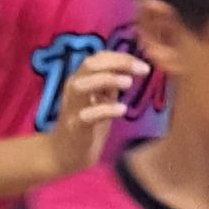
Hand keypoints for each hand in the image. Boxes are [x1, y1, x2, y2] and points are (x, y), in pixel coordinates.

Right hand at [43, 52, 150, 177]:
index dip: (122, 57)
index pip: (99, 58)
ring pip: (82, 86)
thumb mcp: (103, 97)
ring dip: (107, 80)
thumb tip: (135, 64)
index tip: (145, 64)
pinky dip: (104, 110)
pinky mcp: (74, 127)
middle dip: (118, 62)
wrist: (64, 152)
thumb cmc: (88, 122)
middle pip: (90, 65)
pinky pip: (86, 115)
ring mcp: (72, 107)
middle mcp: (74, 88)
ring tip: (129, 83)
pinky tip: (122, 109)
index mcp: (81, 78)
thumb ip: (114, 82)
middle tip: (144, 70)